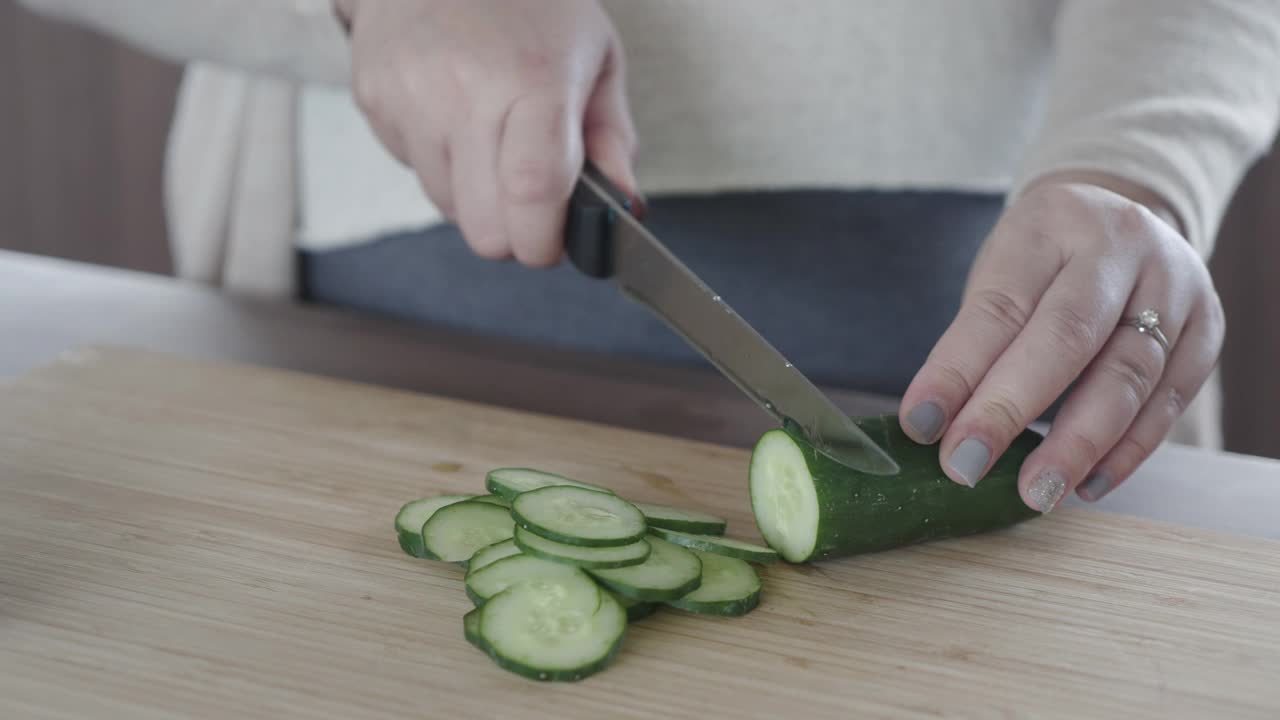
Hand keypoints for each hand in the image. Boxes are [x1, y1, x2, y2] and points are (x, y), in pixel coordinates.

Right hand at [335, 0, 636, 265]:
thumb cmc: (531, 3)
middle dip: (513, 231)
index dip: (545, 239)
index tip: (556, 241)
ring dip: (475, 195)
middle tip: (529, 197)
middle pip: (485, 228)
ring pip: (447, 207)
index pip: (532, 193)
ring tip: (489, 135)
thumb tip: (621, 205)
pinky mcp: (374, 101)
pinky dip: (440, 162)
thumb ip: (612, 137)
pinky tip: (452, 113)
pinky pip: (413, 172)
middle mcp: (464, 91)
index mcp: (533, 79)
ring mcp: (410, 98)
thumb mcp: (596, 55)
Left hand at [898, 173, 1225, 511]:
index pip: (998, 307)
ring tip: (1035, 492)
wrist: (1122, 222)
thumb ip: (976, 345)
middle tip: (966, 467)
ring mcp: (1175, 286)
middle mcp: (1121, 246)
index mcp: (1051, 223)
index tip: (920, 425)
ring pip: (1128, 375)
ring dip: (1076, 445)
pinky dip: (1125, 451)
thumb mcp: (1001, 274)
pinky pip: (1166, 402)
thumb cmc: (1042, 261)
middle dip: (1010, 410)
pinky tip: (1085, 483)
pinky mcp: (1207, 330)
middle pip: (1067, 338)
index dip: (956, 371)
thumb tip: (936, 429)